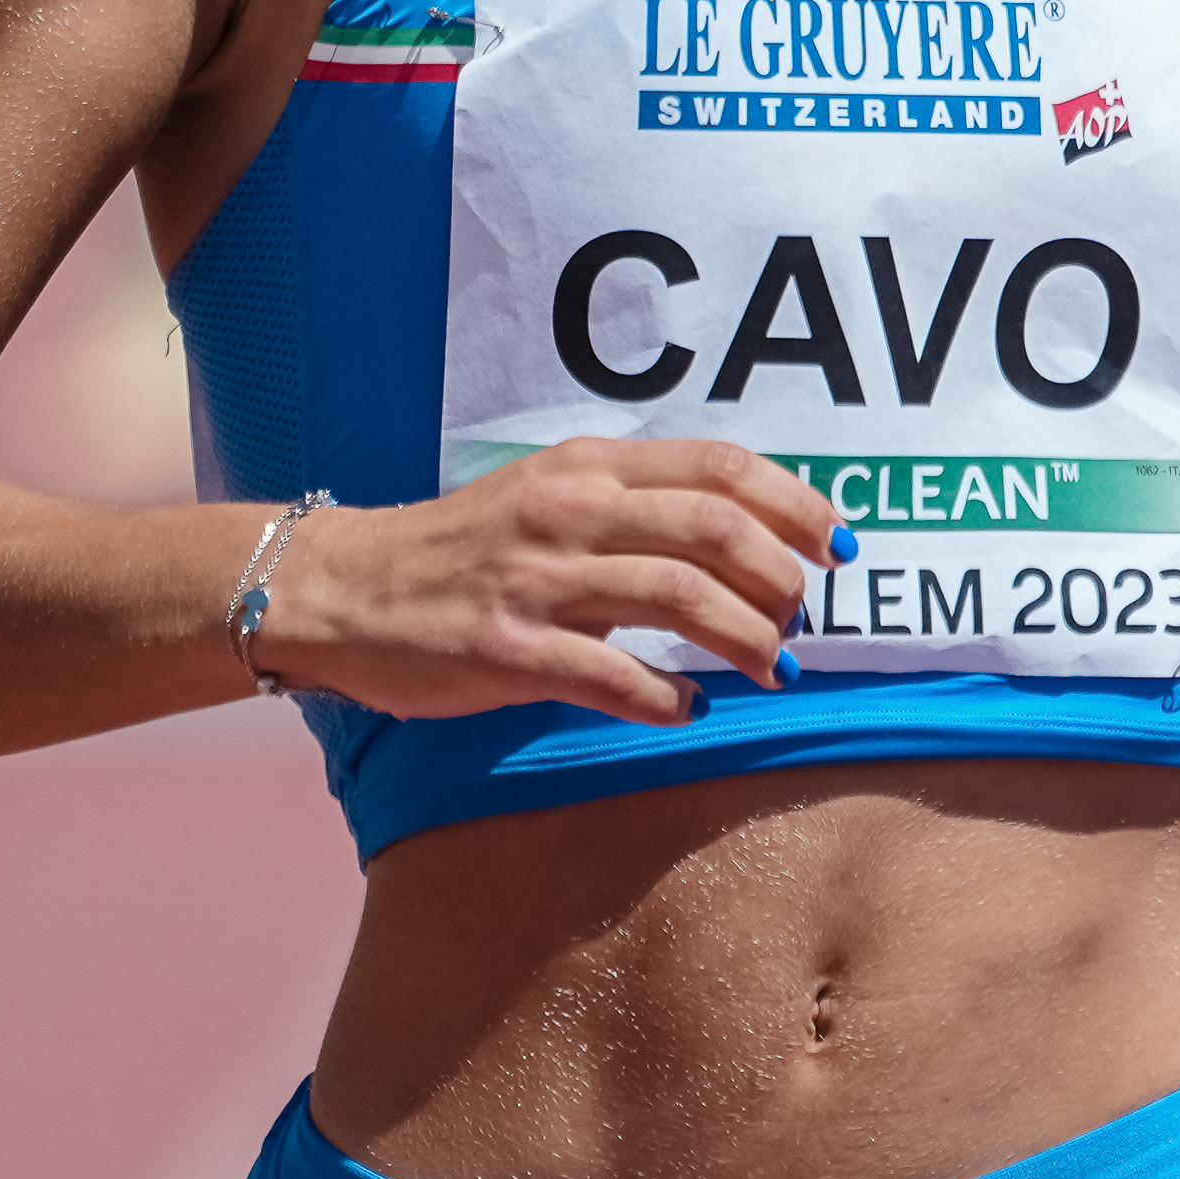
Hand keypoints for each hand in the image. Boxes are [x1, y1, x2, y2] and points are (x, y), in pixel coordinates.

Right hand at [251, 440, 845, 729]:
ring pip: (682, 598)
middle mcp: (570, 512)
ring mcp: (539, 581)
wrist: (342, 588)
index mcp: (586, 467)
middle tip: (803, 617)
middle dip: (782, 578)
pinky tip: (690, 711)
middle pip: (716, 529)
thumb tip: (739, 537)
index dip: (796, 505)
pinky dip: (670, 698)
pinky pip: (615, 676)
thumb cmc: (460, 549)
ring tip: (773, 668)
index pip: (721, 468)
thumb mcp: (546, 495)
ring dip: (748, 639)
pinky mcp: (508, 650)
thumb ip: (631, 505)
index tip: (837, 545)